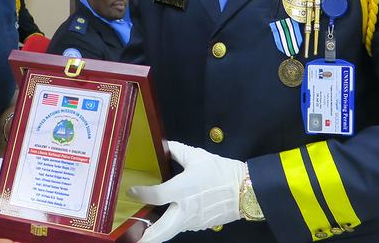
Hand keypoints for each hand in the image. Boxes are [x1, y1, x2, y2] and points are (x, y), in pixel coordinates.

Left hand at [129, 141, 246, 242]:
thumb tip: (164, 144)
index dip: (141, 194)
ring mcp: (193, 221)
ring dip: (157, 231)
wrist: (247, 190)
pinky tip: (166, 218)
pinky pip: (182, 227)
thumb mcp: (198, 157)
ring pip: (170, 231)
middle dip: (146, 238)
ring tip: (143, 228)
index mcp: (183, 190)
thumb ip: (177, 150)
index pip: (156, 196)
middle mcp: (185, 210)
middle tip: (132, 238)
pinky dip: (172, 225)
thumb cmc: (221, 172)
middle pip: (161, 231)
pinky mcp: (200, 226)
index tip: (130, 192)